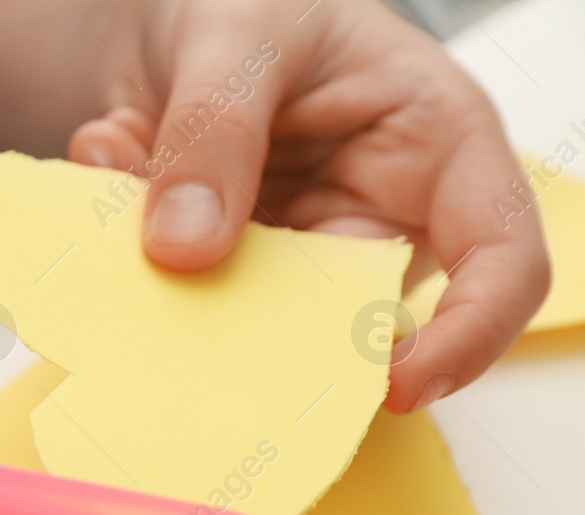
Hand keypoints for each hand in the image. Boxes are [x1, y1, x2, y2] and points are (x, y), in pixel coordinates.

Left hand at [0, 0, 549, 411]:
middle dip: (259, 324)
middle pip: (348, 320)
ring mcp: (293, 253)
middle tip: (175, 283)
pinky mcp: (222, 268)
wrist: (178, 16)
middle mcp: (372, 216)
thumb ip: (215, 130)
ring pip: (243, 318)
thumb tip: (185, 251)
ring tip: (118, 164)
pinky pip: (171, 290)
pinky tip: (106, 149)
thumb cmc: (253, 5)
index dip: (467, 334)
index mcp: (434, 149)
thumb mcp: (241, 35)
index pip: (499, 260)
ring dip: (164, 267)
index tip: (396, 386)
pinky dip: (119, 236)